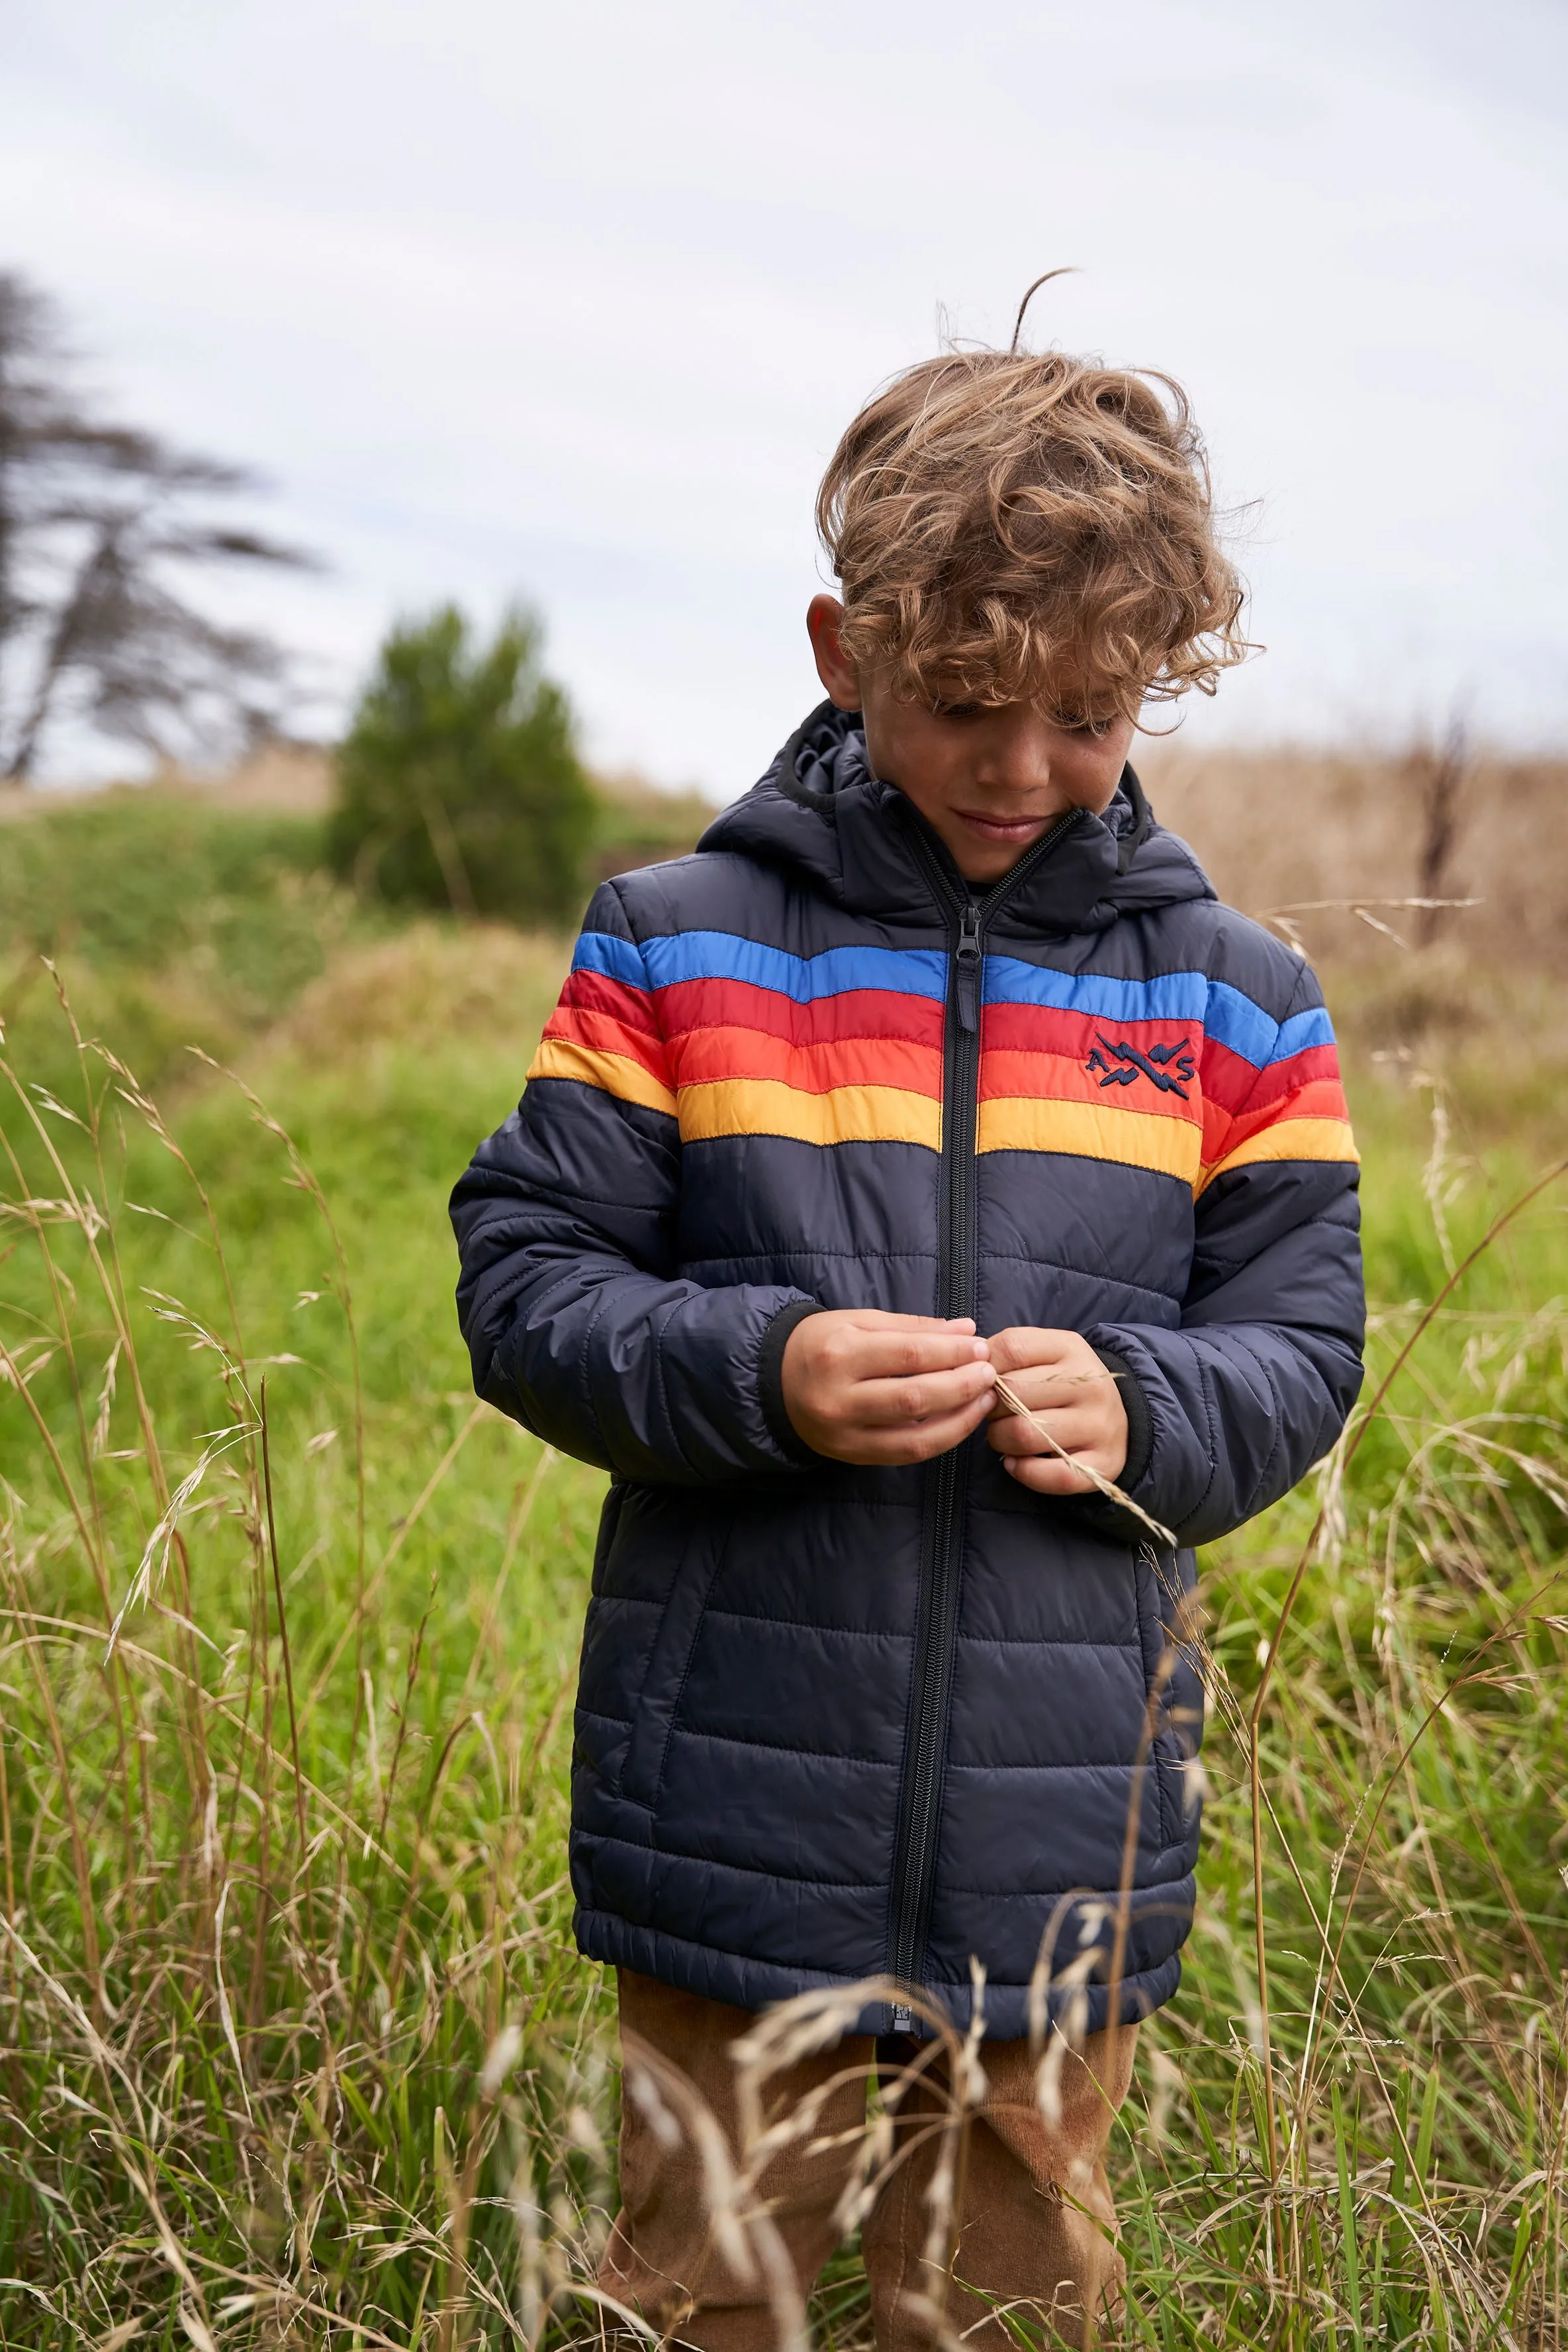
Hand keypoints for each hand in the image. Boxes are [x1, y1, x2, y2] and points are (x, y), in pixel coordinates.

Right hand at [781, 1310, 995, 1465]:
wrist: (773, 1382)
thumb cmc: (821, 1344)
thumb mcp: (859, 1321)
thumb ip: (913, 1327)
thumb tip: (966, 1330)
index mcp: (840, 1353)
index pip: (910, 1355)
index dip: (953, 1352)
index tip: (981, 1346)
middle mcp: (839, 1398)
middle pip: (915, 1398)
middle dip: (962, 1386)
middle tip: (989, 1373)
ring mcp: (845, 1434)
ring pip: (915, 1437)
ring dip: (960, 1420)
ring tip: (983, 1400)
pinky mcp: (852, 1456)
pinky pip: (906, 1455)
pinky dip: (940, 1440)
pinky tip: (960, 1421)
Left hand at [985, 1327, 1127, 1495]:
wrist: (1119, 1420)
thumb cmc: (1064, 1385)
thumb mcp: (1045, 1354)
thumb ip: (1008, 1352)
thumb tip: (966, 1362)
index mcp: (1072, 1349)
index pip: (1012, 1347)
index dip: (984, 1365)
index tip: (982, 1379)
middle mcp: (1091, 1386)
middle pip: (1013, 1393)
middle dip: (989, 1407)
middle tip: (992, 1412)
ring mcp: (1099, 1427)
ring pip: (1024, 1434)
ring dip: (999, 1439)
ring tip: (1002, 1435)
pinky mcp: (1102, 1465)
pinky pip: (1049, 1475)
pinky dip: (1022, 1471)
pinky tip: (1015, 1463)